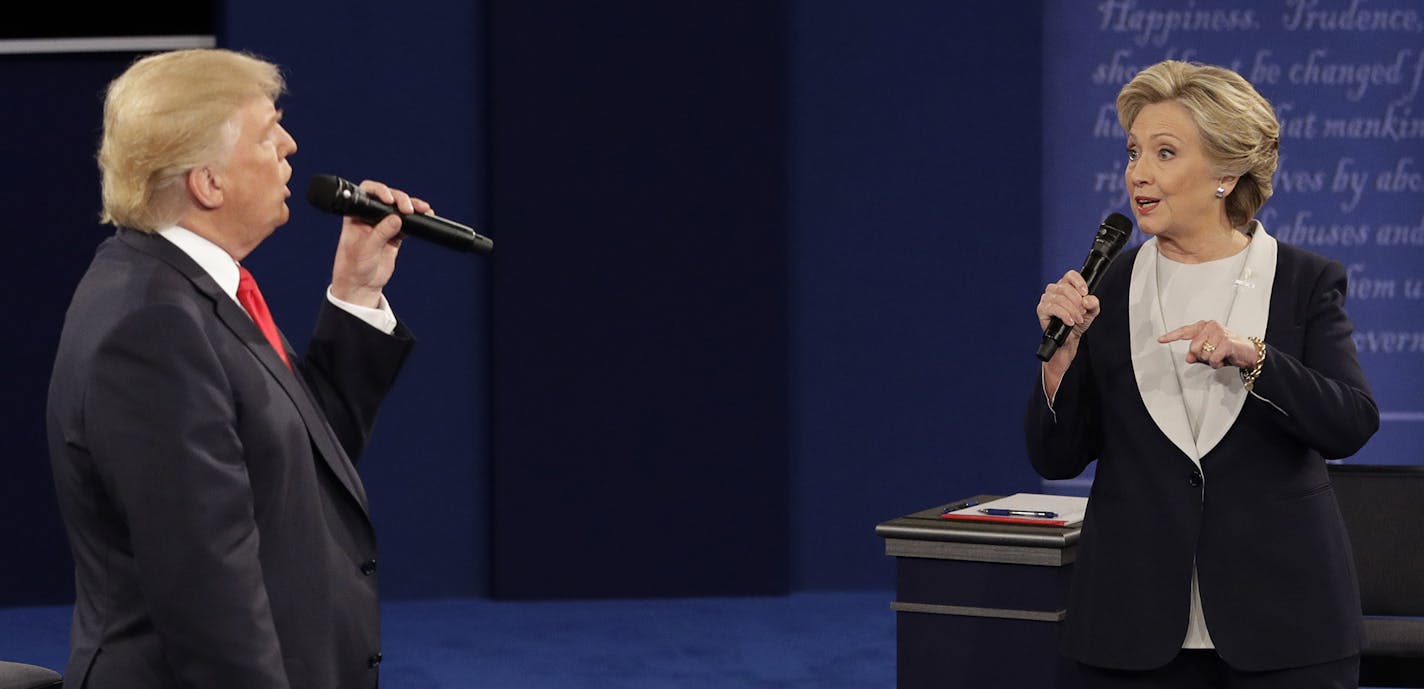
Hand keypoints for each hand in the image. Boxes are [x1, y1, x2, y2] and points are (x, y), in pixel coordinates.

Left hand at [329, 179, 431, 307]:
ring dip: (411, 207)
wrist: (361, 285)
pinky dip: (417, 220)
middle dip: (400, 199)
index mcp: (356, 215)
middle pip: (387, 199)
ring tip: (423, 209)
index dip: (379, 191)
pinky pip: (407, 223)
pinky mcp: (394, 235)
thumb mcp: (366, 249)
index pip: (367, 193)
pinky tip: (425, 217)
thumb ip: (381, 233)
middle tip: (409, 209)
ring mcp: (383, 225)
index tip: (389, 200)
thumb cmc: (353, 267)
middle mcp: (369, 217)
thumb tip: (397, 218)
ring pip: (399, 209)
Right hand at [1036, 270, 1100, 347]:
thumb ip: (1093, 303)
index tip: (1085, 293)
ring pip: (1060, 299)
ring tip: (1078, 319)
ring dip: (1072, 311)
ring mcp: (1046, 298)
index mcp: (1066, 285)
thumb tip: (1087, 300)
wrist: (1070, 337)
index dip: (1078, 282)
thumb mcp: (1092, 311)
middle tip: (1083, 312)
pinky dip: (1064, 315)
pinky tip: (1070, 322)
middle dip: (1077, 302)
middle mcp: (1055, 289)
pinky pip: (1054, 308)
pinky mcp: (1041, 309)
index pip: (1071, 275)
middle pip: (1066, 288)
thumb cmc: (1078, 321)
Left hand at [1157, 320, 1253, 368]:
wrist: (1249, 353)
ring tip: (1220, 356)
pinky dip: (1217, 363)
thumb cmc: (1229, 350)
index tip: (1161, 339)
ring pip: (1202, 353)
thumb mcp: (1209, 353)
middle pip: (1193, 347)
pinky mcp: (1226, 341)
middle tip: (1213, 355)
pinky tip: (1223, 359)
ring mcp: (1219, 332)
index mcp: (1204, 327)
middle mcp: (1211, 326)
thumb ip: (1196, 355)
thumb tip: (1189, 357)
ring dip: (1210, 360)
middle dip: (1202, 356)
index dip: (1171, 336)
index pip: (1184, 331)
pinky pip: (1213, 358)